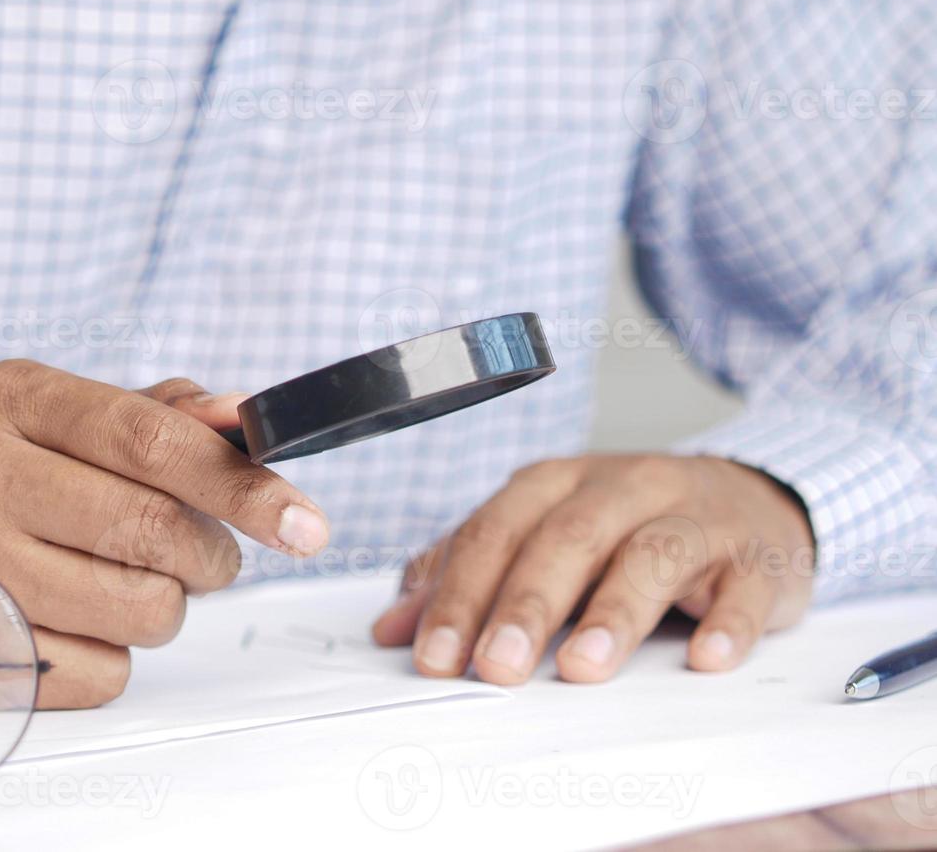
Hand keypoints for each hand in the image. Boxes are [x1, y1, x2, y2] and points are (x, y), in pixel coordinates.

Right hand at [0, 360, 329, 708]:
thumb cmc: (4, 479)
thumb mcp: (65, 419)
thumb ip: (162, 416)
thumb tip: (245, 419)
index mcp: (9, 397)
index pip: (153, 440)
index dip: (244, 485)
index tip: (307, 523)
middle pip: (155, 530)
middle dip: (209, 556)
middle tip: (203, 558)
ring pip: (140, 612)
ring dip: (162, 608)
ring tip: (118, 583)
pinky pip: (102, 676)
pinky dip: (111, 658)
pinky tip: (68, 623)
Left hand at [372, 454, 813, 683]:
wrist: (748, 499)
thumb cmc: (624, 526)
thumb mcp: (540, 536)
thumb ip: (466, 574)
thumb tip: (394, 629)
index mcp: (556, 483)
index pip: (495, 532)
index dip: (460, 594)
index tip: (433, 657)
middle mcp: (621, 487)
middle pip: (566, 539)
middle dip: (526, 604)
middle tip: (496, 667)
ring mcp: (694, 517)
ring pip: (652, 553)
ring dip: (615, 612)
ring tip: (582, 667)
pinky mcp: (756, 556)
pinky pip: (746, 586)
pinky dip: (729, 621)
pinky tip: (707, 658)